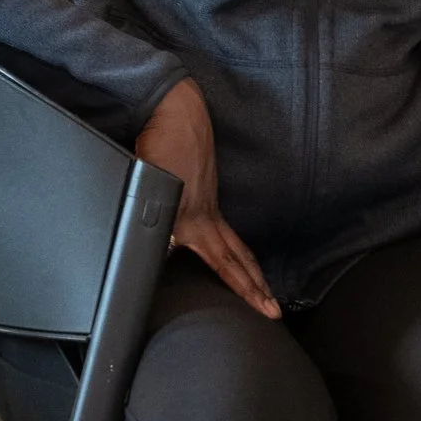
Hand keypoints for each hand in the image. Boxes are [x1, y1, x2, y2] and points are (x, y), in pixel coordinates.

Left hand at [133, 78, 278, 316]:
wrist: (175, 109)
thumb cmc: (159, 142)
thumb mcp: (148, 181)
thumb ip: (152, 213)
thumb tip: (162, 244)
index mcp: (189, 219)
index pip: (218, 263)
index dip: (236, 286)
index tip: (252, 307)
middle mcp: (204, 216)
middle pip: (236, 260)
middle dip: (255, 288)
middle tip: (273, 311)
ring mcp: (208, 205)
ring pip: (235, 247)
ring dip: (251, 272)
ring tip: (264, 292)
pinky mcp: (207, 195)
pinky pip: (226, 232)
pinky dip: (236, 251)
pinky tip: (236, 260)